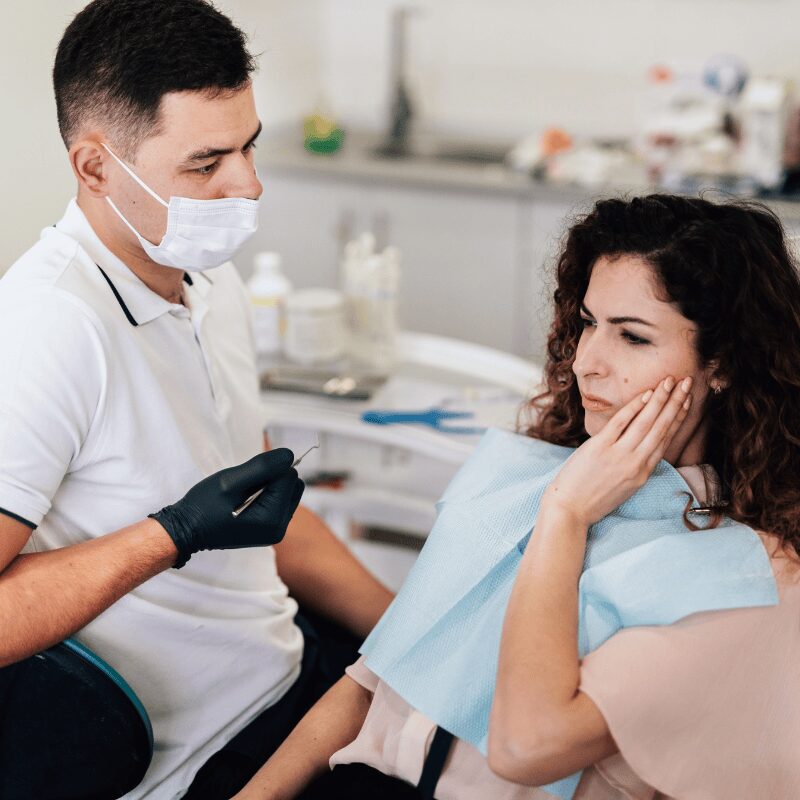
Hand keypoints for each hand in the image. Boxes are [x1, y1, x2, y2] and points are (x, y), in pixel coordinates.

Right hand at [150, 449, 304, 567]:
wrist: (186, 530)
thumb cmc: (204, 506)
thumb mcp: (230, 481)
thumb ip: (262, 467)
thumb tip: (290, 454)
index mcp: (272, 519)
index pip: (289, 476)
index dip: (268, 469)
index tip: (245, 478)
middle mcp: (280, 528)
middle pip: (293, 484)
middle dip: (273, 477)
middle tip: (244, 486)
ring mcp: (276, 530)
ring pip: (288, 490)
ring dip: (270, 485)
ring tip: (244, 494)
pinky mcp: (270, 528)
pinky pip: (279, 500)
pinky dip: (267, 494)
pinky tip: (246, 500)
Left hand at [542, 376, 692, 527]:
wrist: (569, 509)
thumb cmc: (593, 498)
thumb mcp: (624, 486)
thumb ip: (635, 465)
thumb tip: (642, 444)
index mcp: (643, 473)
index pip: (666, 439)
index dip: (678, 417)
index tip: (687, 400)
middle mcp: (636, 463)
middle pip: (661, 427)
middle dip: (676, 402)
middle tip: (688, 382)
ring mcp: (619, 455)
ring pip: (646, 422)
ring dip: (660, 399)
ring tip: (670, 380)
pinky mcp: (600, 448)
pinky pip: (621, 422)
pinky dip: (634, 407)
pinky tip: (645, 393)